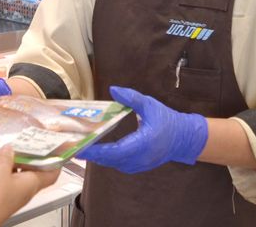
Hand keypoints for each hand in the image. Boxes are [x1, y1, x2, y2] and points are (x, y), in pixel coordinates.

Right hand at [0, 146, 58, 226]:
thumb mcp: (0, 170)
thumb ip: (6, 157)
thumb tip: (9, 149)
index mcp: (31, 184)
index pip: (52, 173)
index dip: (56, 161)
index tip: (55, 149)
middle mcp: (25, 190)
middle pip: (35, 171)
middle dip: (32, 156)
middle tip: (28, 142)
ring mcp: (13, 194)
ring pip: (20, 175)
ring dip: (16, 162)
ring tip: (10, 148)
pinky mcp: (1, 196)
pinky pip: (7, 179)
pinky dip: (5, 169)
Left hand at [76, 86, 207, 173]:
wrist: (183, 138)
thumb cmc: (166, 120)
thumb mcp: (149, 104)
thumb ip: (131, 98)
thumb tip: (112, 89)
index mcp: (142, 144)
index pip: (115, 151)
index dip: (96, 150)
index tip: (81, 147)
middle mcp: (139, 158)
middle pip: (109, 159)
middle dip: (91, 153)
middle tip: (73, 145)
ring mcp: (139, 165)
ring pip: (112, 163)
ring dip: (97, 156)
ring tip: (81, 146)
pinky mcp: (138, 166)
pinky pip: (118, 164)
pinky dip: (106, 158)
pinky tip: (96, 149)